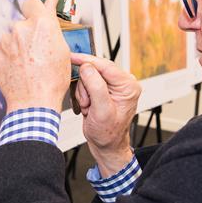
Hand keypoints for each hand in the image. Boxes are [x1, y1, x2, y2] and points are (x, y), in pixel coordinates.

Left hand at [0, 0, 70, 113]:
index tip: (43, 7)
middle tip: (39, 47)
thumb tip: (51, 8)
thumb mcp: (62, 51)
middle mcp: (21, 28)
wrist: (33, 101)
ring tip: (30, 61)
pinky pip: (5, 47)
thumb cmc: (50, 81)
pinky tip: (21, 66)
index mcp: (41, 25)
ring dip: (20, 43)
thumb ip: (54, 26)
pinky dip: (12, 54)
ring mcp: (7, 40)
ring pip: (14, 35)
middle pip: (24, 21)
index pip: (35, 3)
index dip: (39, 7)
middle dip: (31, 31)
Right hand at [71, 53, 140, 176]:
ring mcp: (113, 86)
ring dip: (84, 93)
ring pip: (89, 77)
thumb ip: (95, 86)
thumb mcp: (102, 110)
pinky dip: (84, 95)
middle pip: (95, 70)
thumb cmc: (108, 133)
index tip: (73, 57)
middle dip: (86, 86)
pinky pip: (87, 83)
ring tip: (90, 108)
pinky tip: (89, 106)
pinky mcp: (104, 90)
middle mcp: (122, 83)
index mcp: (128, 85)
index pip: (105, 65)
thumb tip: (87, 67)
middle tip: (88, 103)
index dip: (87, 60)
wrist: (106, 145)